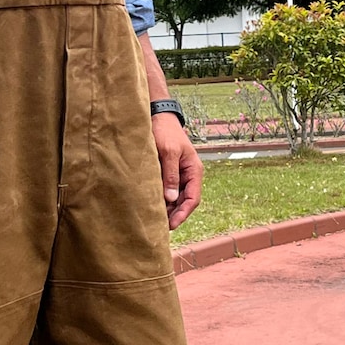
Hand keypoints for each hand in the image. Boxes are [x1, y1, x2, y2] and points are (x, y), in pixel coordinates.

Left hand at [152, 113, 202, 229]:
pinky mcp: (168, 173)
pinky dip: (160, 200)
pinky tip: (150, 207)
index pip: (193, 199)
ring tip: (153, 221)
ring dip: (167, 210)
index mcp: (194, 171)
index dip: (182, 214)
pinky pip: (166, 191)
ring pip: (175, 199)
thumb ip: (170, 175)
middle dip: (174, 215)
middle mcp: (188, 176)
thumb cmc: (165, 132)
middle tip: (159, 228)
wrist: (158, 116)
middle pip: (184, 202)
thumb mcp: (168, 152)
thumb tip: (170, 199)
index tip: (171, 225)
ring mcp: (178, 175)